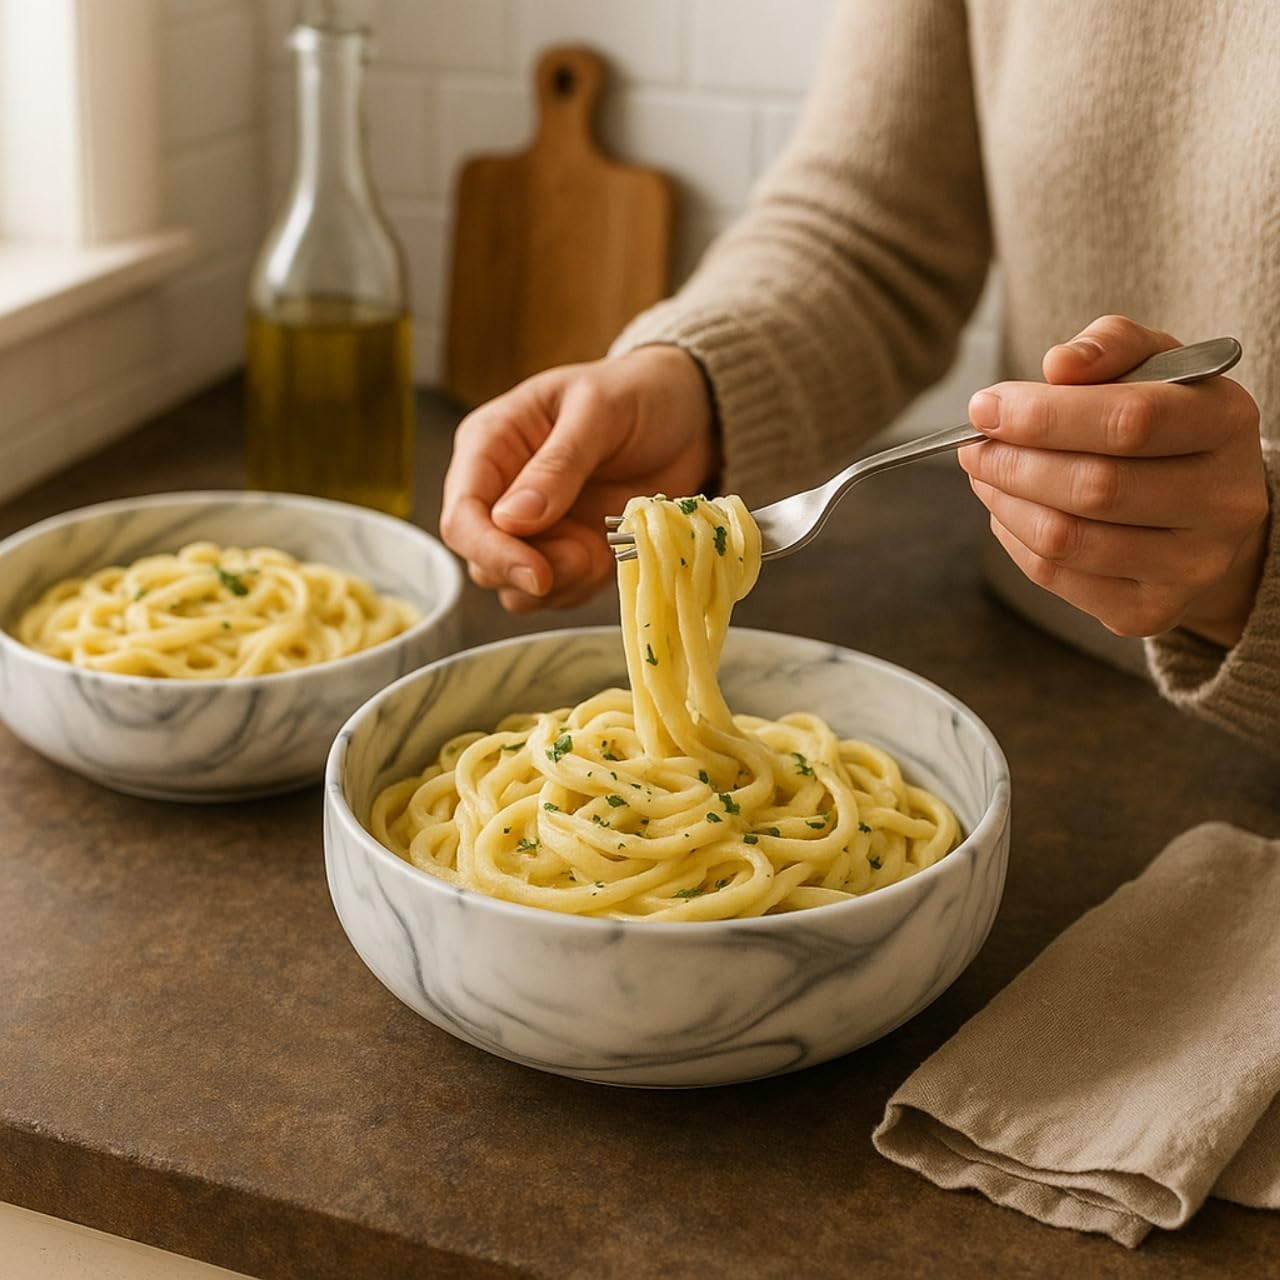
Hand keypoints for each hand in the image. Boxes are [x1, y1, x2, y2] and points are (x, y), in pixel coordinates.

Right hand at [440, 346, 715, 611]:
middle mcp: (501, 492)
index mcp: (490, 445)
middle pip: (482, 562)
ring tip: (601, 549)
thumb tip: (511, 519)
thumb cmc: (637, 394)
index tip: (537, 573)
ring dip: (560, 585)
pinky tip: (612, 551)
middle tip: (586, 555)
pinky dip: (584, 587)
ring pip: (516, 587)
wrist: (688, 413)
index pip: (462, 516)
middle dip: (530, 572)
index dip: (491, 552)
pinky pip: (558, 593)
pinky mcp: (568, 552)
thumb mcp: (599, 412)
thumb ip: (558, 464)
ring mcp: (534, 529)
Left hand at [958, 315, 1268, 645]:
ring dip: (1004, 502)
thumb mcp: (1151, 366)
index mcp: (1227, 425)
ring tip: (984, 473)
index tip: (986, 407)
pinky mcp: (1150, 612)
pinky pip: (1054, 577)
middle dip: (1012, 462)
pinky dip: (1013, 539)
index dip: (1043, 415)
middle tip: (973, 446)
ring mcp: (1191, 566)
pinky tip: (1007, 510)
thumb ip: (1109, 346)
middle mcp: (1223, 502)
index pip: (1130, 421)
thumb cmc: (1165, 423)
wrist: (1204, 508)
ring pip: (1065, 539)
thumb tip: (1058, 365)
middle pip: (1093, 487)